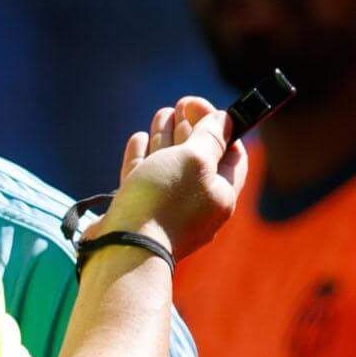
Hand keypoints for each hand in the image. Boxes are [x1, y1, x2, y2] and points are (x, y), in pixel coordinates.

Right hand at [102, 98, 247, 260]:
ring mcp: (167, 211)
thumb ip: (210, 137)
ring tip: (161, 115)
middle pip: (199, 159)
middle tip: (180, 106)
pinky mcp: (139, 214)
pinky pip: (145, 180)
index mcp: (221, 195)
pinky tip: (139, 139)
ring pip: (169, 167)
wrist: (123, 250)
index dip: (220, 125)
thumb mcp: (194, 160)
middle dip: (191, 128)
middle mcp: (197, 205)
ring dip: (166, 138)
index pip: (232, 154)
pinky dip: (143, 157)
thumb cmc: (163, 202)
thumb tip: (224, 120)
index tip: (199, 106)